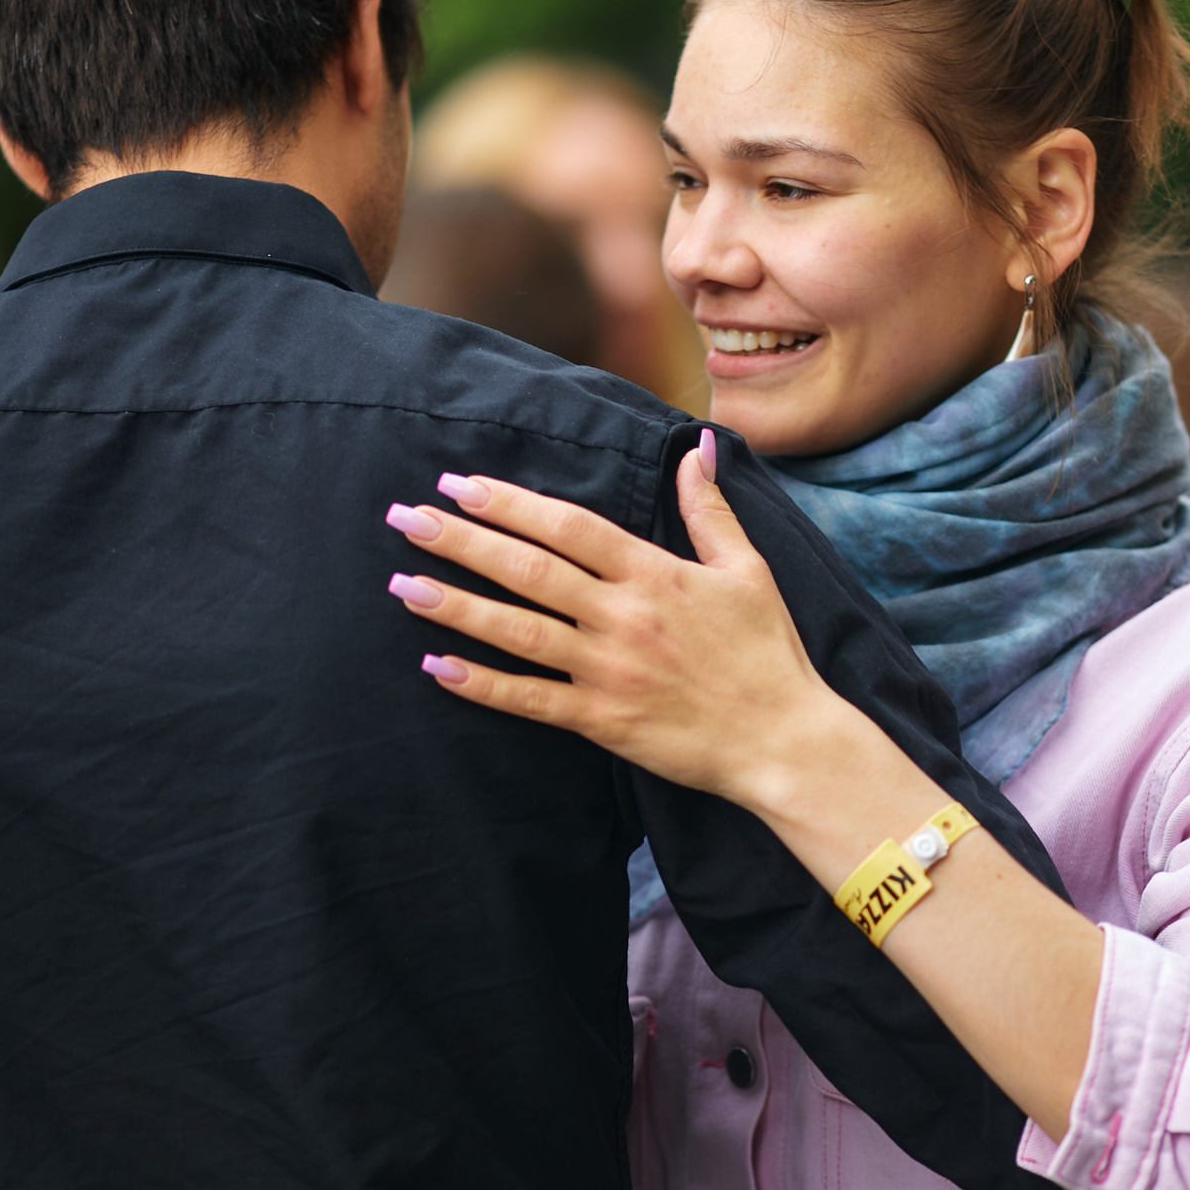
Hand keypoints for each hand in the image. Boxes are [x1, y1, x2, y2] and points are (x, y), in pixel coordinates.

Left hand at [384, 433, 873, 816]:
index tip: (461, 484)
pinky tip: (438, 665)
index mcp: (654, 574)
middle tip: (407, 518)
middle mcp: (623, 617)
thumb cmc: (767, 653)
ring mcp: (608, 671)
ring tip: (404, 584)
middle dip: (463, 542)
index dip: (511, 504)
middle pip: (530, 571)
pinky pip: (531, 700)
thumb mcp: (747, 569)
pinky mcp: (603, 721)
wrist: (785, 740)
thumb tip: (697, 449)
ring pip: (519, 632)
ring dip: (457, 606)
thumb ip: (709, 509)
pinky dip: (483, 684)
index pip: (568, 527)